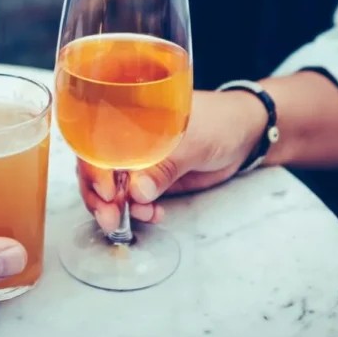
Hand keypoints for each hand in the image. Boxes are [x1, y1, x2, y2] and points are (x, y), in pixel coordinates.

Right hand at [78, 90, 266, 231]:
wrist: (244, 133)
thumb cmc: (218, 122)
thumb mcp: (192, 142)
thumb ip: (165, 166)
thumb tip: (137, 191)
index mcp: (127, 118)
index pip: (95, 143)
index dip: (93, 168)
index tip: (106, 192)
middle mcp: (126, 140)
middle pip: (95, 169)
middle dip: (99, 197)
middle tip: (111, 218)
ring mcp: (137, 162)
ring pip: (112, 188)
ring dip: (119, 208)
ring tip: (142, 216)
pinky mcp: (152, 180)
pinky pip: (134, 199)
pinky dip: (139, 211)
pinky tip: (153, 215)